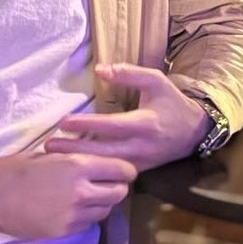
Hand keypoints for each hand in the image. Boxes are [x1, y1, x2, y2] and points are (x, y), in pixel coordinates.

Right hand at [0, 148, 137, 237]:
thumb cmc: (18, 168)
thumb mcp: (53, 156)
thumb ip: (79, 162)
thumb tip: (100, 164)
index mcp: (80, 166)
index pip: (122, 170)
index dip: (126, 171)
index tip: (123, 173)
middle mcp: (82, 191)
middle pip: (119, 193)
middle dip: (117, 189)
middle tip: (107, 187)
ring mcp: (74, 214)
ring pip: (105, 211)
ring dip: (101, 205)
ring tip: (86, 199)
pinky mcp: (64, 230)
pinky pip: (86, 224)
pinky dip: (84, 218)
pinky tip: (70, 211)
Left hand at [46, 62, 209, 169]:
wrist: (194, 133)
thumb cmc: (171, 103)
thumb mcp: (156, 81)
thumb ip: (129, 73)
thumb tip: (100, 69)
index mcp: (146, 123)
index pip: (112, 125)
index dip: (87, 124)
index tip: (63, 121)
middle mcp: (141, 147)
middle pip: (103, 153)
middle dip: (75, 150)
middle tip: (49, 146)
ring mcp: (139, 163)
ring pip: (105, 168)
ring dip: (79, 163)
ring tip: (53, 158)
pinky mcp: (137, 171)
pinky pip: (111, 174)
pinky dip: (91, 171)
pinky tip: (72, 167)